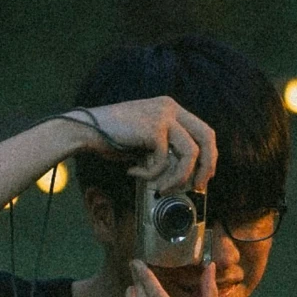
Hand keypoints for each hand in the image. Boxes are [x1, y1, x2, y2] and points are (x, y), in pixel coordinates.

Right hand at [61, 95, 217, 192]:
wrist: (86, 130)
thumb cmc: (113, 138)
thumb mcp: (146, 141)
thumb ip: (166, 150)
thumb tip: (184, 176)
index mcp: (171, 108)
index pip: (204, 131)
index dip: (209, 156)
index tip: (203, 176)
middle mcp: (170, 108)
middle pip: (207, 137)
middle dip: (205, 166)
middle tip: (196, 187)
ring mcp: (163, 116)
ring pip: (190, 153)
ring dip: (177, 177)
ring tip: (161, 188)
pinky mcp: (153, 129)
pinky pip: (164, 161)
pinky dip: (150, 174)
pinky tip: (134, 173)